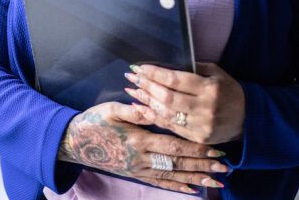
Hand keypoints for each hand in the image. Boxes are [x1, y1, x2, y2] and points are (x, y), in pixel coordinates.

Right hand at [57, 101, 227, 193]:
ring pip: (172, 176)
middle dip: (203, 165)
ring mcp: (138, 169)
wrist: (74, 143)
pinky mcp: (134, 174)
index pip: (173, 145)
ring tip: (216, 181)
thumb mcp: (111, 110)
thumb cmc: (93, 122)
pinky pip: (159, 183)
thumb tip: (154, 107)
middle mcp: (141, 158)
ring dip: (195, 178)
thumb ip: (134, 110)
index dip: (195, 148)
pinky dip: (176, 187)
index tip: (215, 149)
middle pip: (178, 163)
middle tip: (224, 167)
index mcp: (138, 140)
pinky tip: (191, 189)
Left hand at [125, 62, 244, 144]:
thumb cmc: (228, 90)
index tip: (139, 67)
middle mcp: (205, 108)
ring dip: (146, 102)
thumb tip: (164, 65)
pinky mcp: (197, 138)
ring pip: (166, 114)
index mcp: (209, 88)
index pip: (175, 80)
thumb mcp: (215, 73)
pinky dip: (154, 117)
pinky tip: (142, 108)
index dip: (154, 73)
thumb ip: (192, 68)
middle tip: (131, 77)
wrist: (248, 119)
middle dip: (146, 86)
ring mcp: (201, 126)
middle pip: (167, 98)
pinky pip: (171, 127)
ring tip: (133, 91)